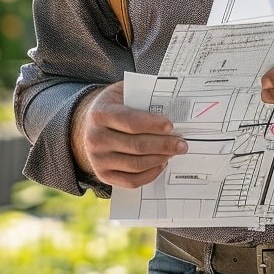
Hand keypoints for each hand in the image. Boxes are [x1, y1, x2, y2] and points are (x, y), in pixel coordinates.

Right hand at [70, 82, 187, 188]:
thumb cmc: (116, 105)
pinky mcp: (103, 175)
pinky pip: (130, 181)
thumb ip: (144, 96)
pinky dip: (150, 174)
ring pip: (135, 165)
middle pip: (136, 146)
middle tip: (181, 144)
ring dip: (159, 159)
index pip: (130, 122)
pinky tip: (161, 164)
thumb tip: (173, 104)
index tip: (171, 126)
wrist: (91, 123)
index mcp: (100, 114)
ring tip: (173, 152)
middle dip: (163, 145)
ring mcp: (97, 159)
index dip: (152, 125)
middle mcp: (95, 138)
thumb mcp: (125, 92)